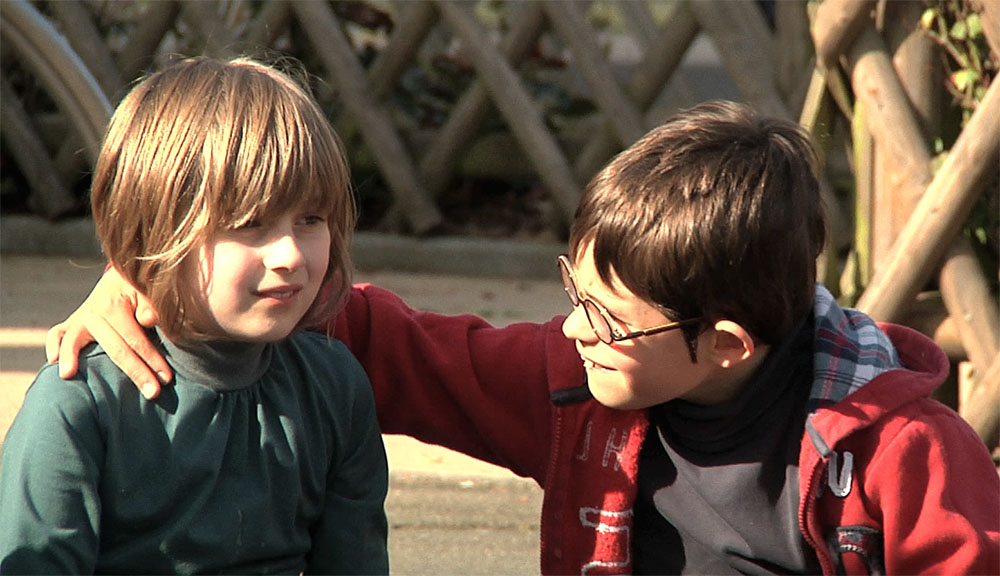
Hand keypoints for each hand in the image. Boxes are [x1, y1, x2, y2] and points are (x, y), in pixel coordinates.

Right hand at [45, 267, 171, 398]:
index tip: (166, 379)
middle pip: (115, 348)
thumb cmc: (142, 288)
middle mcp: (94, 313)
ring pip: (76, 342)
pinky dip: (53, 346)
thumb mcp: (149, 291)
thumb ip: (150, 304)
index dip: (153, 360)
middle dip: (136, 373)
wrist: (124, 277)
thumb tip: (147, 320)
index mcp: (116, 306)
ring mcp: (81, 318)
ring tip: (69, 376)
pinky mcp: (72, 323)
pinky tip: (55, 363)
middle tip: (153, 394)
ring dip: (73, 359)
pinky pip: (57, 333)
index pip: (136, 339)